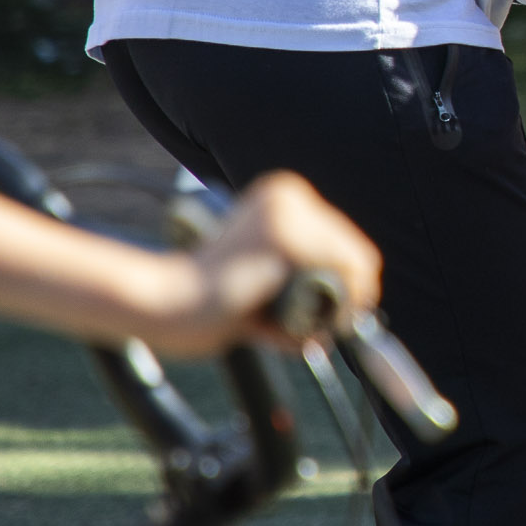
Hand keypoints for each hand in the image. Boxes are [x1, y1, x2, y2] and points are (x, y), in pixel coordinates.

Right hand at [167, 170, 382, 355]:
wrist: (168, 305)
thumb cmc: (213, 302)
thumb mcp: (270, 280)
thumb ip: (308, 280)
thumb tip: (354, 300)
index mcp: (284, 200)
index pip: (347, 245)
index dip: (349, 287)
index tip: (332, 317)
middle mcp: (288, 195)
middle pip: (357, 256)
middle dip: (346, 300)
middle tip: (315, 330)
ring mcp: (286, 211)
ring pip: (350, 271)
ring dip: (330, 310)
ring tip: (287, 327)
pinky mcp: (283, 235)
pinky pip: (334, 281)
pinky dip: (320, 312)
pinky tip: (283, 322)